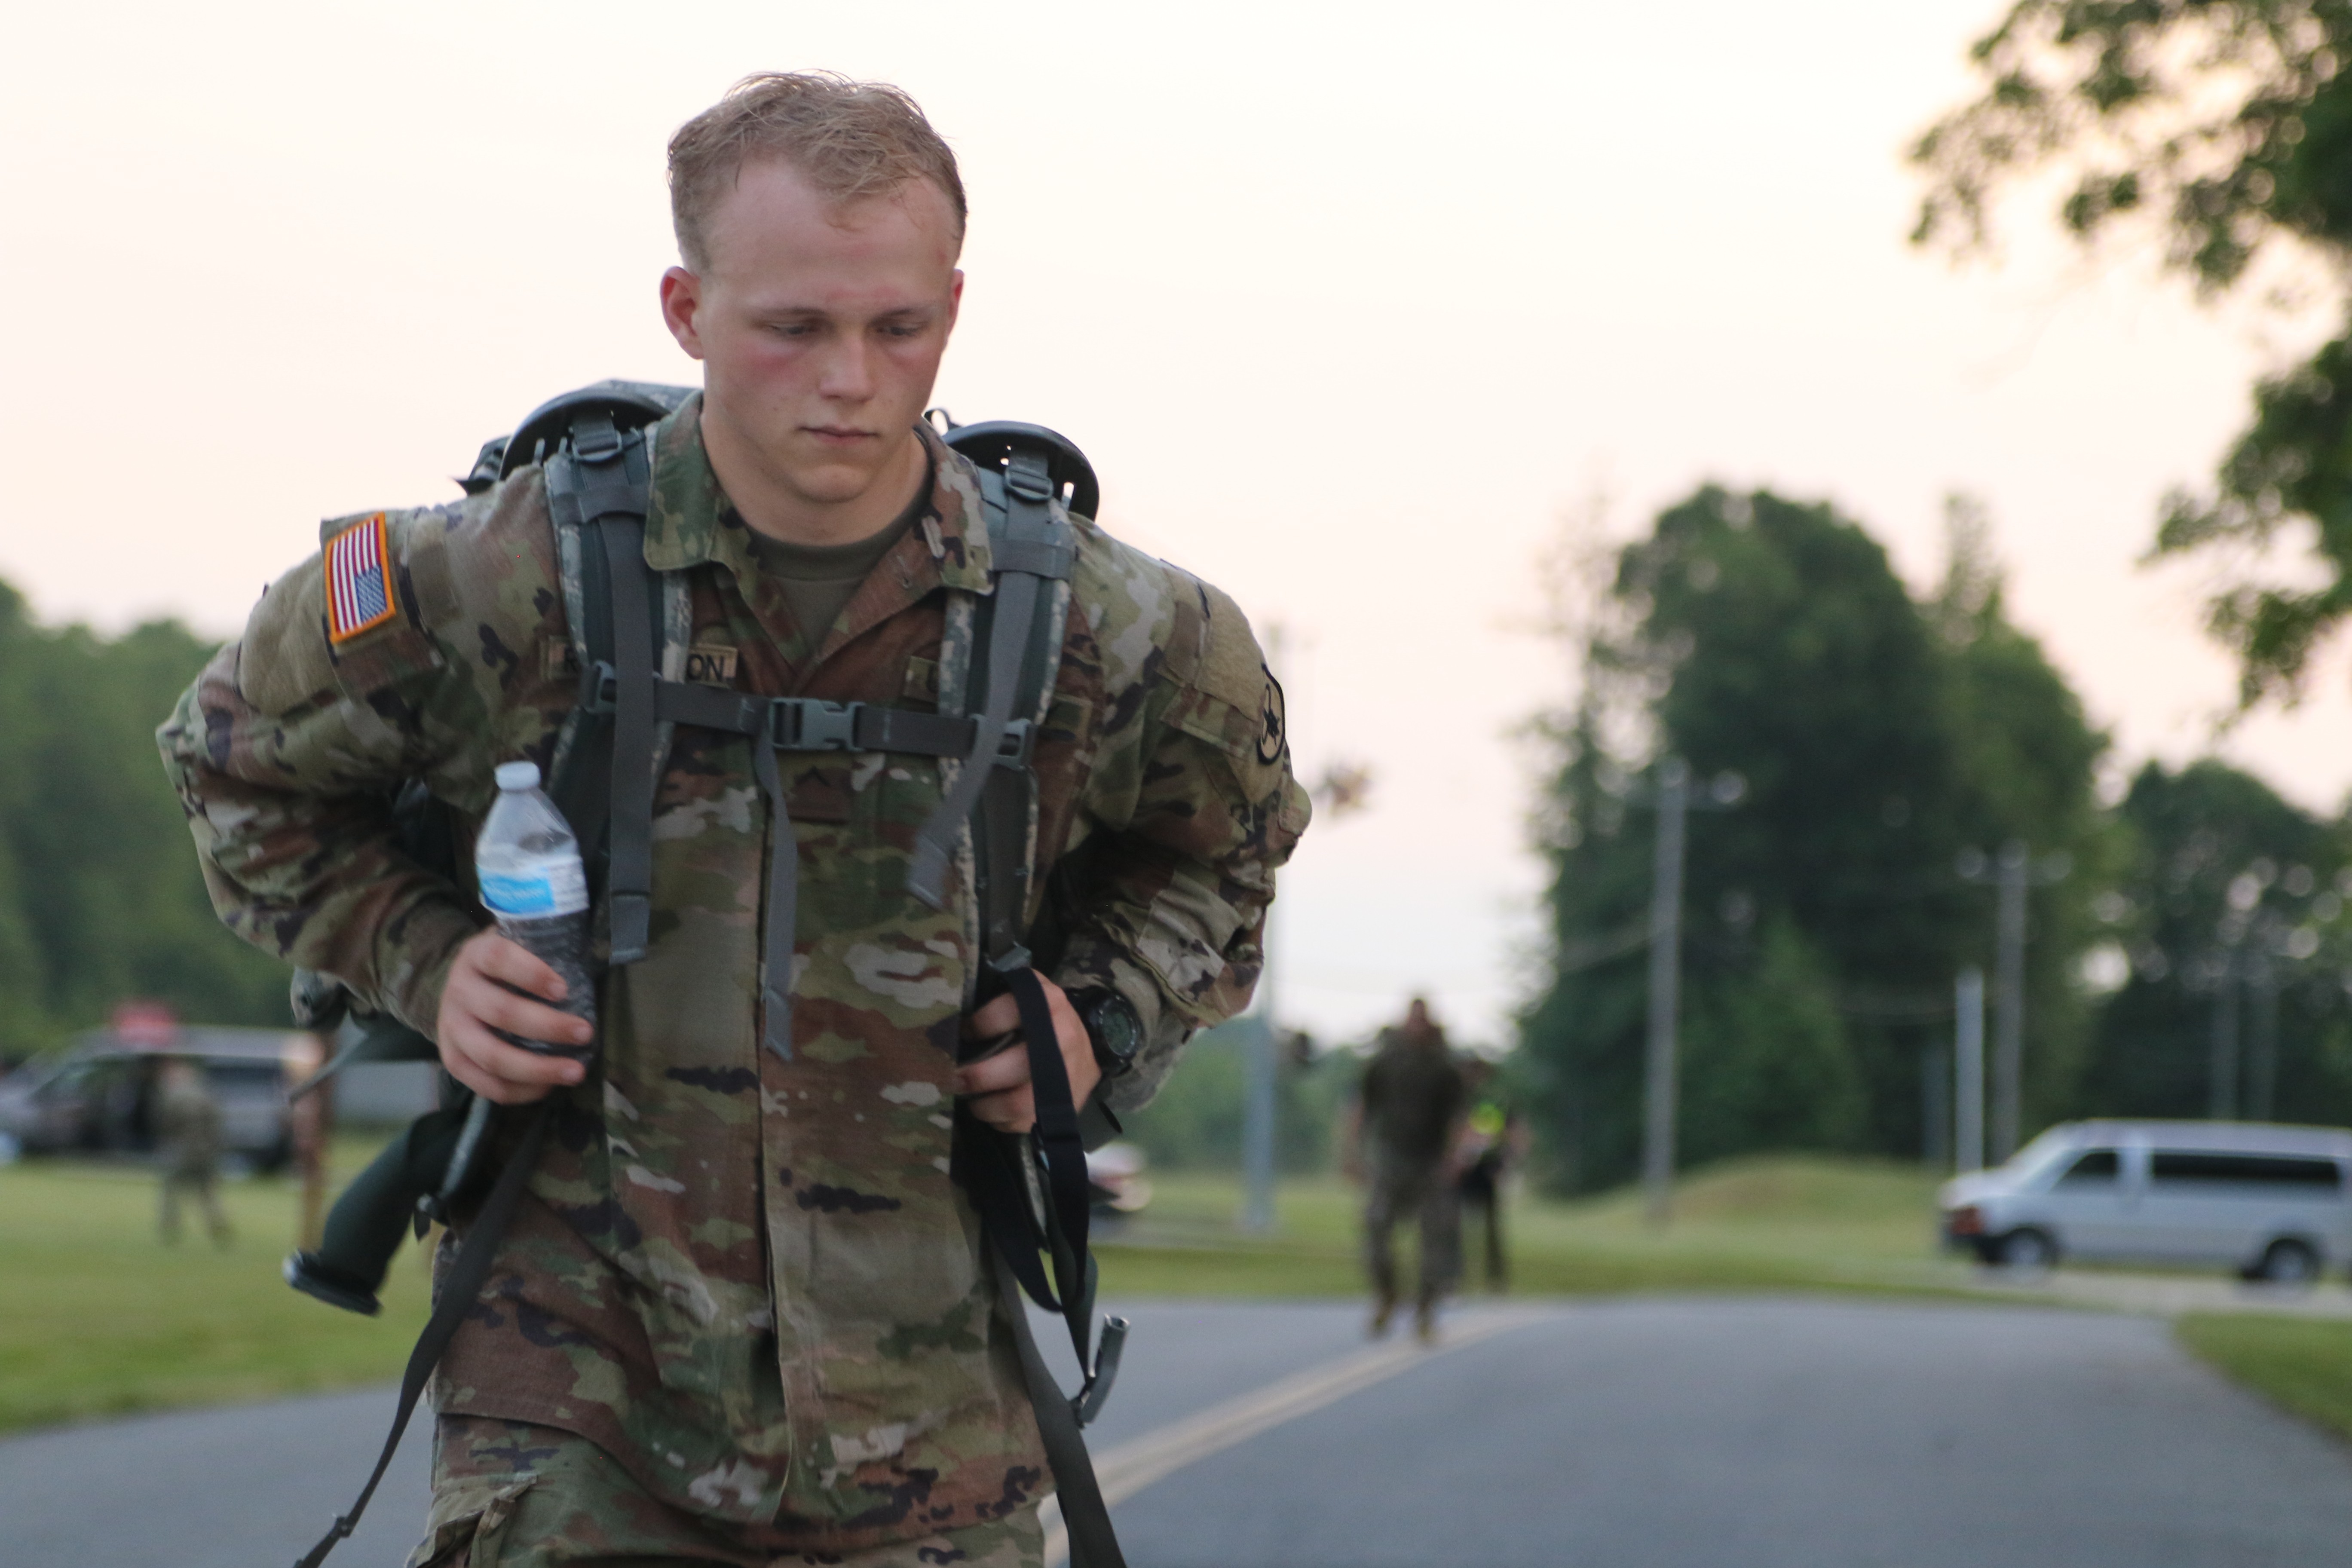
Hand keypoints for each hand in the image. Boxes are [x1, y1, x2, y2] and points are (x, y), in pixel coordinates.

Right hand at [435, 928, 593, 1103]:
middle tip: (586, 1033)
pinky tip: (549, 1087)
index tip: (564, 990)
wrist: (462, 988)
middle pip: (502, 1012)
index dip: (532, 974)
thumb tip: (593, 967)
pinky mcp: (452, 1059)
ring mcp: (450, 1028)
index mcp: (475, 955)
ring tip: (576, 1072)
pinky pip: (485, 1085)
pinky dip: (519, 1091)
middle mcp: (458, 990)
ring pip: (492, 1055)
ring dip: (538, 1068)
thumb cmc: (506, 968)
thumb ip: (546, 950)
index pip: (499, 958)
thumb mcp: (519, 946)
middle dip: (548, 1026)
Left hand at [957, 975, 1100, 1133]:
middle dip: (977, 1077)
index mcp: (1047, 1002)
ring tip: (973, 1102)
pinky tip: (994, 1112)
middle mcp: (1062, 1036)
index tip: (963, 1034)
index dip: (977, 1026)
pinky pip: (1027, 1122)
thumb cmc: (1043, 1018)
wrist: (1089, 1047)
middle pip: (1013, 1065)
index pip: (1003, 1014)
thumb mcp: (1027, 995)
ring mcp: (1068, 1073)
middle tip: (954, 1080)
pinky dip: (1003, 1122)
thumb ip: (998, 997)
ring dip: (987, 1107)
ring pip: (1019, 1102)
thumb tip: (951, 1015)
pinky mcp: (1068, 1104)